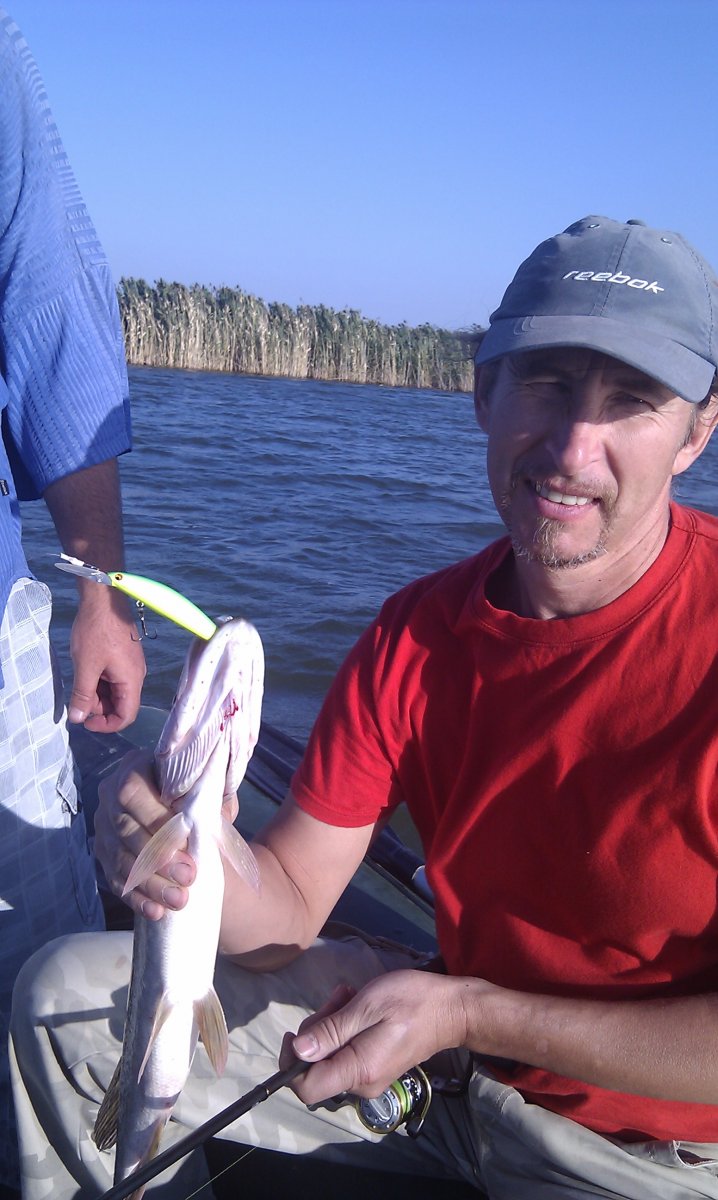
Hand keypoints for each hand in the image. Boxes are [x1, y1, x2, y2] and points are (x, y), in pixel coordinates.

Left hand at [67, 589, 145, 730]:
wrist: (104, 597)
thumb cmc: (96, 630)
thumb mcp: (85, 666)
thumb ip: (83, 696)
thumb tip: (78, 719)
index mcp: (132, 680)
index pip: (126, 716)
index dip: (106, 725)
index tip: (85, 721)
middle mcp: (136, 675)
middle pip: (121, 704)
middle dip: (98, 708)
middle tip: (77, 699)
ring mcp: (130, 665)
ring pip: (116, 691)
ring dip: (97, 694)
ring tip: (79, 682)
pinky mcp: (124, 655)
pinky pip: (114, 677)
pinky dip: (99, 681)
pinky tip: (85, 671)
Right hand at [94, 749, 195, 919]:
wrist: (184, 820)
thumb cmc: (198, 799)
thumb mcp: (209, 790)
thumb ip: (212, 793)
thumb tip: (217, 805)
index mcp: (135, 768)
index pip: (132, 792)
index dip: (155, 818)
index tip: (187, 839)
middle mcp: (110, 795)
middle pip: (125, 829)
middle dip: (157, 856)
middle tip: (189, 876)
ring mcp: (103, 827)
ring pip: (120, 859)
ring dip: (150, 883)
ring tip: (179, 900)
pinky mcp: (103, 856)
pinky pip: (115, 880)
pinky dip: (137, 898)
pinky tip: (156, 911)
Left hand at [281, 970, 465, 1104]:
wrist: (452, 1010)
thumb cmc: (411, 1001)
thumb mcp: (367, 1007)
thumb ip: (331, 1031)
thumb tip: (297, 1051)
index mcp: (358, 1071)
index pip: (306, 1088)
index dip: (290, 1063)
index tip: (294, 1032)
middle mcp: (361, 1083)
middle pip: (316, 1067)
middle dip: (316, 1031)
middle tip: (336, 999)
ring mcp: (370, 1077)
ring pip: (330, 1056)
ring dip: (331, 1023)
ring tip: (348, 995)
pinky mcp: (375, 1066)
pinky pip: (346, 1052)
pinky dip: (344, 1027)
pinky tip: (355, 1004)